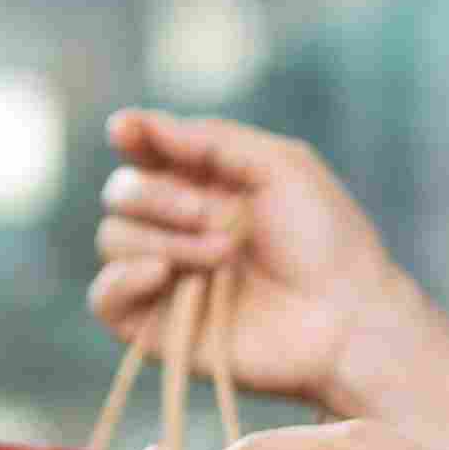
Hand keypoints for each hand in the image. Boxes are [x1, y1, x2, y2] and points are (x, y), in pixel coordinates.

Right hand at [94, 110, 435, 413]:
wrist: (345, 318)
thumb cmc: (326, 241)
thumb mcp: (281, 167)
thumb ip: (211, 140)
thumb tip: (131, 123)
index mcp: (204, 184)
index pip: (145, 151)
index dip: (130, 137)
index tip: (126, 130)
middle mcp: (177, 226)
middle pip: (121, 192)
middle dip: (158, 196)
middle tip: (211, 216)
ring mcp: (163, 277)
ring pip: (113, 239)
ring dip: (164, 239)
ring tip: (222, 256)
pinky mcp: (154, 326)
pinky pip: (104, 297)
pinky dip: (121, 279)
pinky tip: (161, 273)